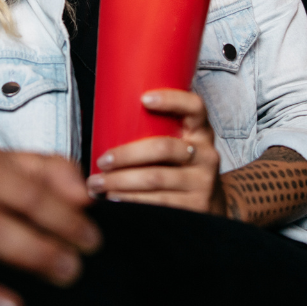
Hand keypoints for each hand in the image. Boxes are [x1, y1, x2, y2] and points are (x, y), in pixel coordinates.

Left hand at [87, 89, 223, 215]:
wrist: (208, 206)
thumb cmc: (180, 169)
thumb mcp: (179, 146)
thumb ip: (157, 133)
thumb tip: (108, 122)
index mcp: (200, 132)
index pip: (194, 107)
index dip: (171, 100)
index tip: (144, 98)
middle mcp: (206, 154)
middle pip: (163, 148)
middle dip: (126, 154)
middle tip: (102, 161)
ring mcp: (203, 181)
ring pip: (155, 177)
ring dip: (120, 181)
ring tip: (98, 184)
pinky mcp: (196, 205)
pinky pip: (158, 202)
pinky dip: (131, 201)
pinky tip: (115, 199)